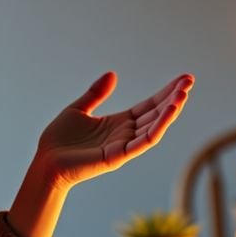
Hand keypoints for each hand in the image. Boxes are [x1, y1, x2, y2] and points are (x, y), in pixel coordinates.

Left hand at [37, 72, 192, 189]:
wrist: (45, 161)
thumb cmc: (59, 140)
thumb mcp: (78, 109)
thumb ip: (96, 94)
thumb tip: (112, 74)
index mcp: (120, 123)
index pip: (150, 106)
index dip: (166, 93)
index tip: (182, 79)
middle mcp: (126, 134)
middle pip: (157, 114)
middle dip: (174, 98)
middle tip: (189, 81)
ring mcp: (125, 146)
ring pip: (155, 127)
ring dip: (170, 111)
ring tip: (183, 94)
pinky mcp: (119, 156)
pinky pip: (144, 141)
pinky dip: (158, 127)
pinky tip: (169, 112)